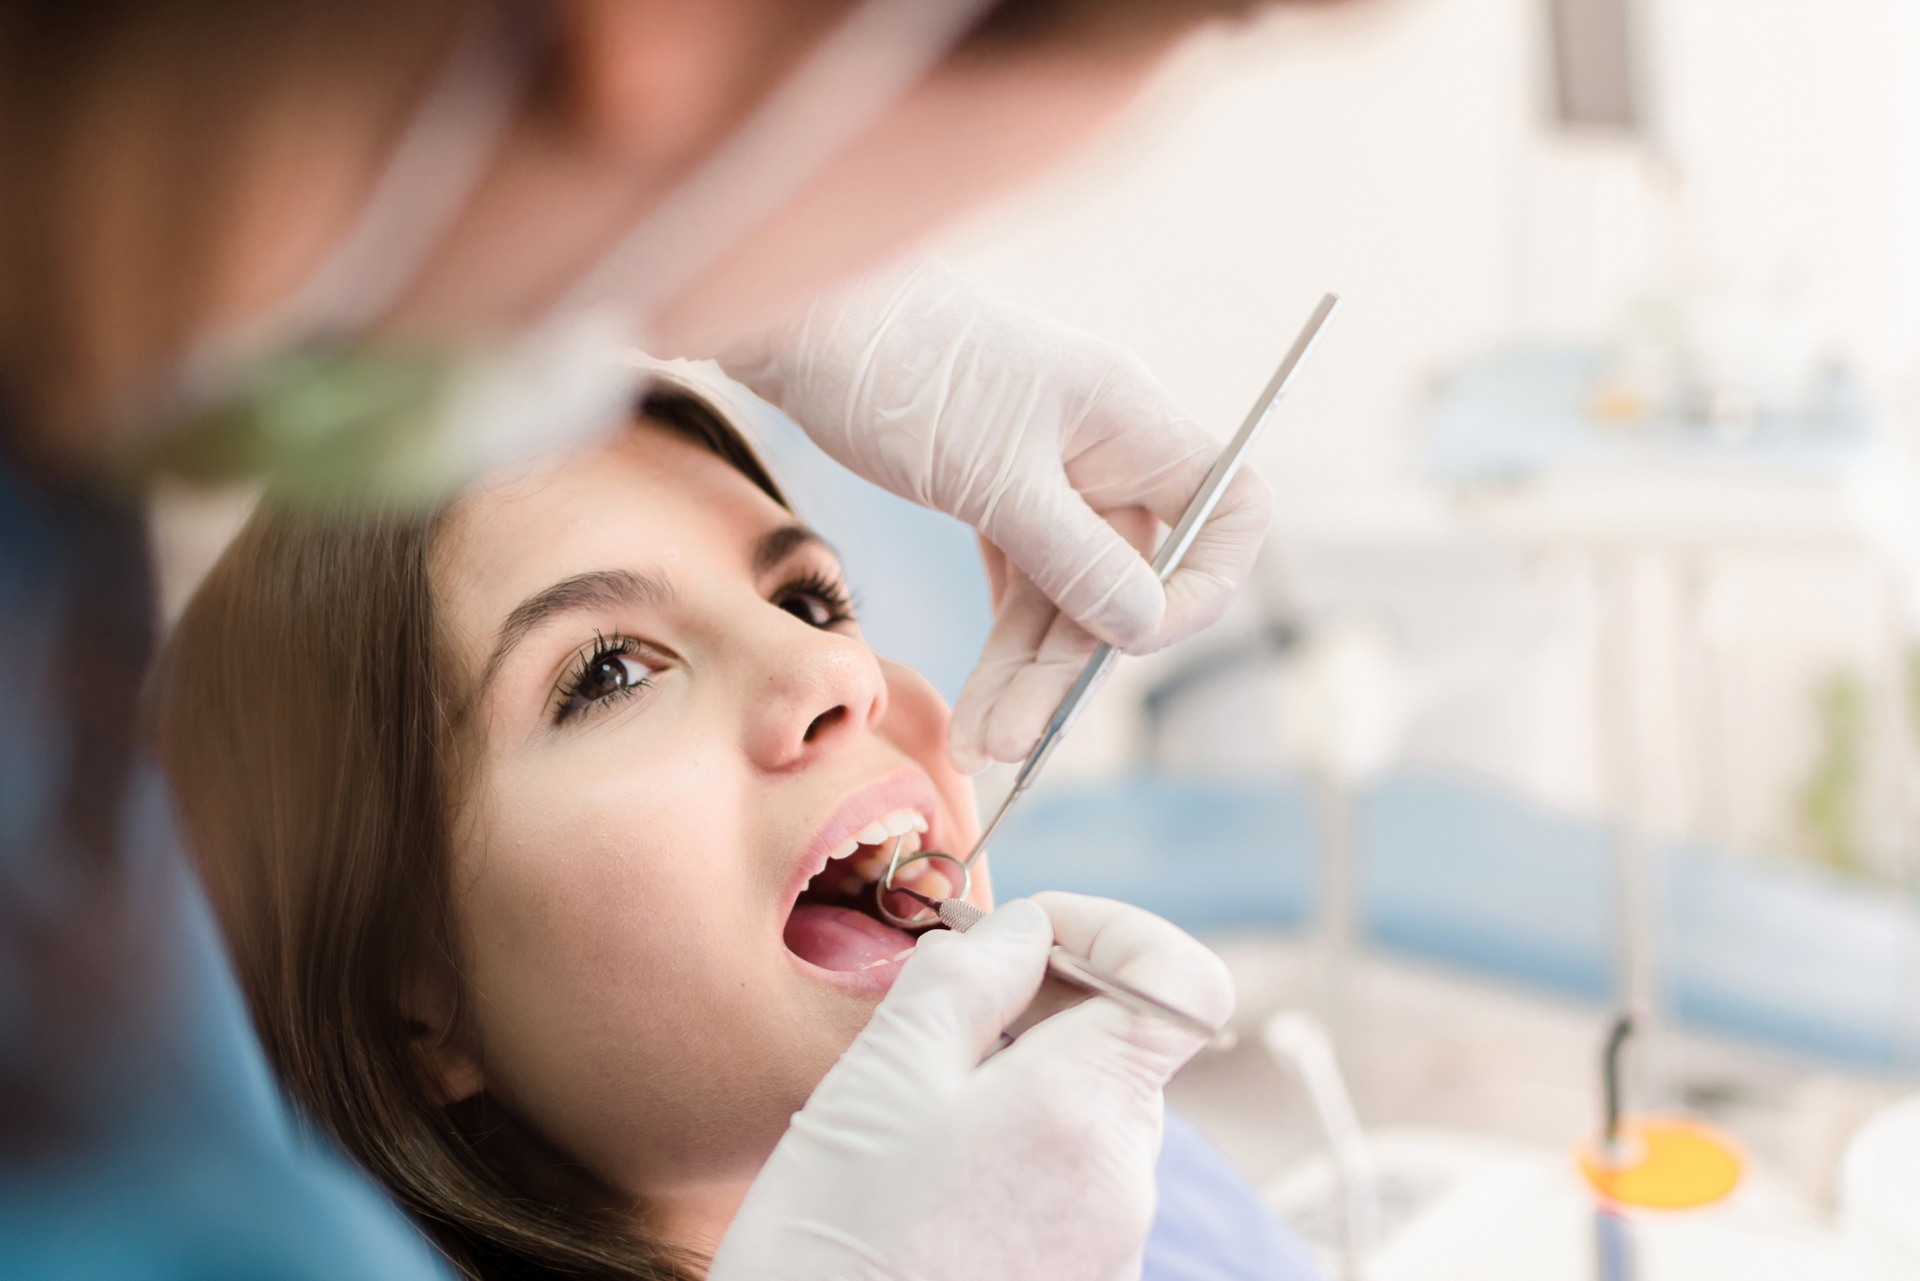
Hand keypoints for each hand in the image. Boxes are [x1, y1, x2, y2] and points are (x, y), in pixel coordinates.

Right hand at [706, 894, 1233, 1280]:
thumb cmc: (833, 1240)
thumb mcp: (881, 1077)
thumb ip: (967, 979)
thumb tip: (1025, 929)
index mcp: (1087, 1109)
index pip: (1184, 982)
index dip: (1112, 930)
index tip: (1025, 938)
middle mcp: (1124, 1183)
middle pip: (1122, 1049)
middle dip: (1039, 1011)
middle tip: (936, 1022)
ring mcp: (1110, 1248)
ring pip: (1086, 1117)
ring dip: (1017, 1088)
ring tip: (914, 1120)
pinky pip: (1067, 1187)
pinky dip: (1013, 1157)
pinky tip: (930, 1185)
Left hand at [718, 259, 1272, 771]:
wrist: (803, 328)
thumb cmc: (903, 369)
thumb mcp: (992, 474)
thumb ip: (1073, 555)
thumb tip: (1143, 626)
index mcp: (1130, 421)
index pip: (1229, 510)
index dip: (1204, 584)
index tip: (1138, 637)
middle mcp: (1105, 453)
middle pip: (1130, 582)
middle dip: (1074, 665)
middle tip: (1018, 738)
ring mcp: (1052, 479)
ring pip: (1067, 600)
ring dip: (1027, 676)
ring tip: (981, 746)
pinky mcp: (998, 500)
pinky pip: (1022, 590)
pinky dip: (1001, 649)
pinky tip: (978, 707)